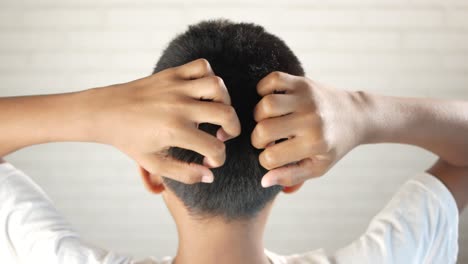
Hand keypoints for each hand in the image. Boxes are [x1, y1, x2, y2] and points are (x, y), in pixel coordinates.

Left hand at [90, 59, 240, 183]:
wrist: (106, 112)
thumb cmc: (130, 141)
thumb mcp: (154, 164)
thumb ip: (184, 173)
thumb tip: (210, 175)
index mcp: (174, 132)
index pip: (215, 148)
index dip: (219, 158)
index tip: (210, 160)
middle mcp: (178, 107)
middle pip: (226, 114)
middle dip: (234, 129)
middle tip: (224, 135)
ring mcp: (175, 87)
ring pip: (218, 86)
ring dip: (225, 100)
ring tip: (216, 110)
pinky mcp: (171, 73)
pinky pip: (202, 66)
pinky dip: (209, 76)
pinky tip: (202, 91)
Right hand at [251, 72, 364, 186]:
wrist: (356, 116)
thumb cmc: (333, 145)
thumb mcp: (317, 167)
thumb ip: (291, 177)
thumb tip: (263, 181)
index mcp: (315, 144)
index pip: (271, 157)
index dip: (266, 160)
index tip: (274, 156)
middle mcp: (311, 120)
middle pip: (263, 130)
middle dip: (257, 139)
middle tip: (266, 140)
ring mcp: (307, 99)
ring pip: (265, 105)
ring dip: (258, 115)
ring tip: (267, 121)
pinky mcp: (303, 82)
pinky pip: (272, 80)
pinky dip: (263, 89)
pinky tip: (269, 100)